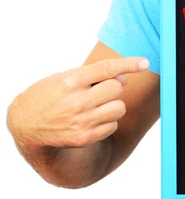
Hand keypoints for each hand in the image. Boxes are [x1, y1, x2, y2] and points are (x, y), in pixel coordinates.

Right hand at [7, 57, 148, 148]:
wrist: (25, 124)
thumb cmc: (48, 95)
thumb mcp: (63, 78)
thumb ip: (92, 77)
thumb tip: (123, 79)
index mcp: (71, 81)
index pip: (107, 69)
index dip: (129, 64)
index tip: (144, 62)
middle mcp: (78, 101)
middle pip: (117, 88)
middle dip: (114, 87)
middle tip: (101, 90)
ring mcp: (82, 121)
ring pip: (119, 108)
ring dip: (113, 105)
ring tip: (97, 105)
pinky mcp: (86, 137)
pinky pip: (113, 125)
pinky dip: (108, 121)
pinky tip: (92, 119)